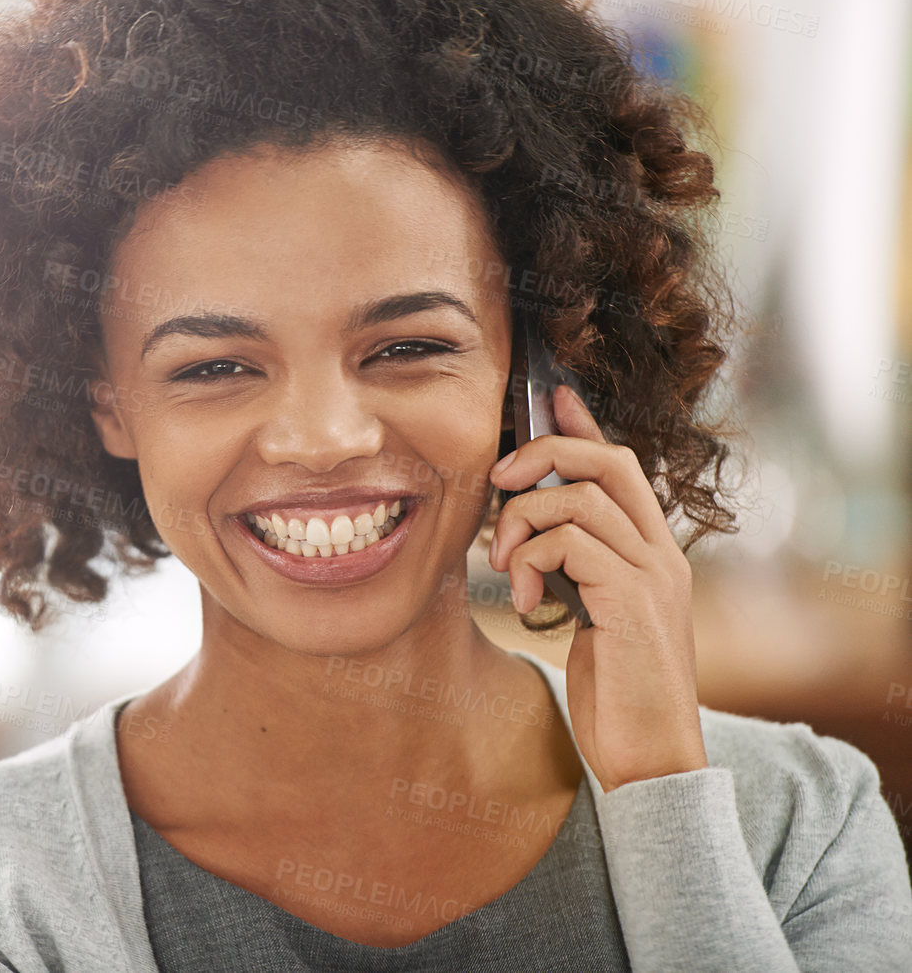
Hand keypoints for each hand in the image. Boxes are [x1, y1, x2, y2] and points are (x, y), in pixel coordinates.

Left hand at [487, 383, 706, 791]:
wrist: (651, 759)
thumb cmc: (616, 695)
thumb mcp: (590, 618)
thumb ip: (574, 572)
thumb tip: (532, 534)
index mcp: (652, 554)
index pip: (623, 466)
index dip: (584, 427)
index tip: (553, 397)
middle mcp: (661, 556)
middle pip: (609, 461)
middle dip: (544, 454)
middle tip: (497, 481)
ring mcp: (653, 576)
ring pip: (580, 500)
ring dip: (522, 522)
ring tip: (505, 565)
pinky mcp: (634, 602)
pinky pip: (572, 545)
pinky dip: (532, 562)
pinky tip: (528, 603)